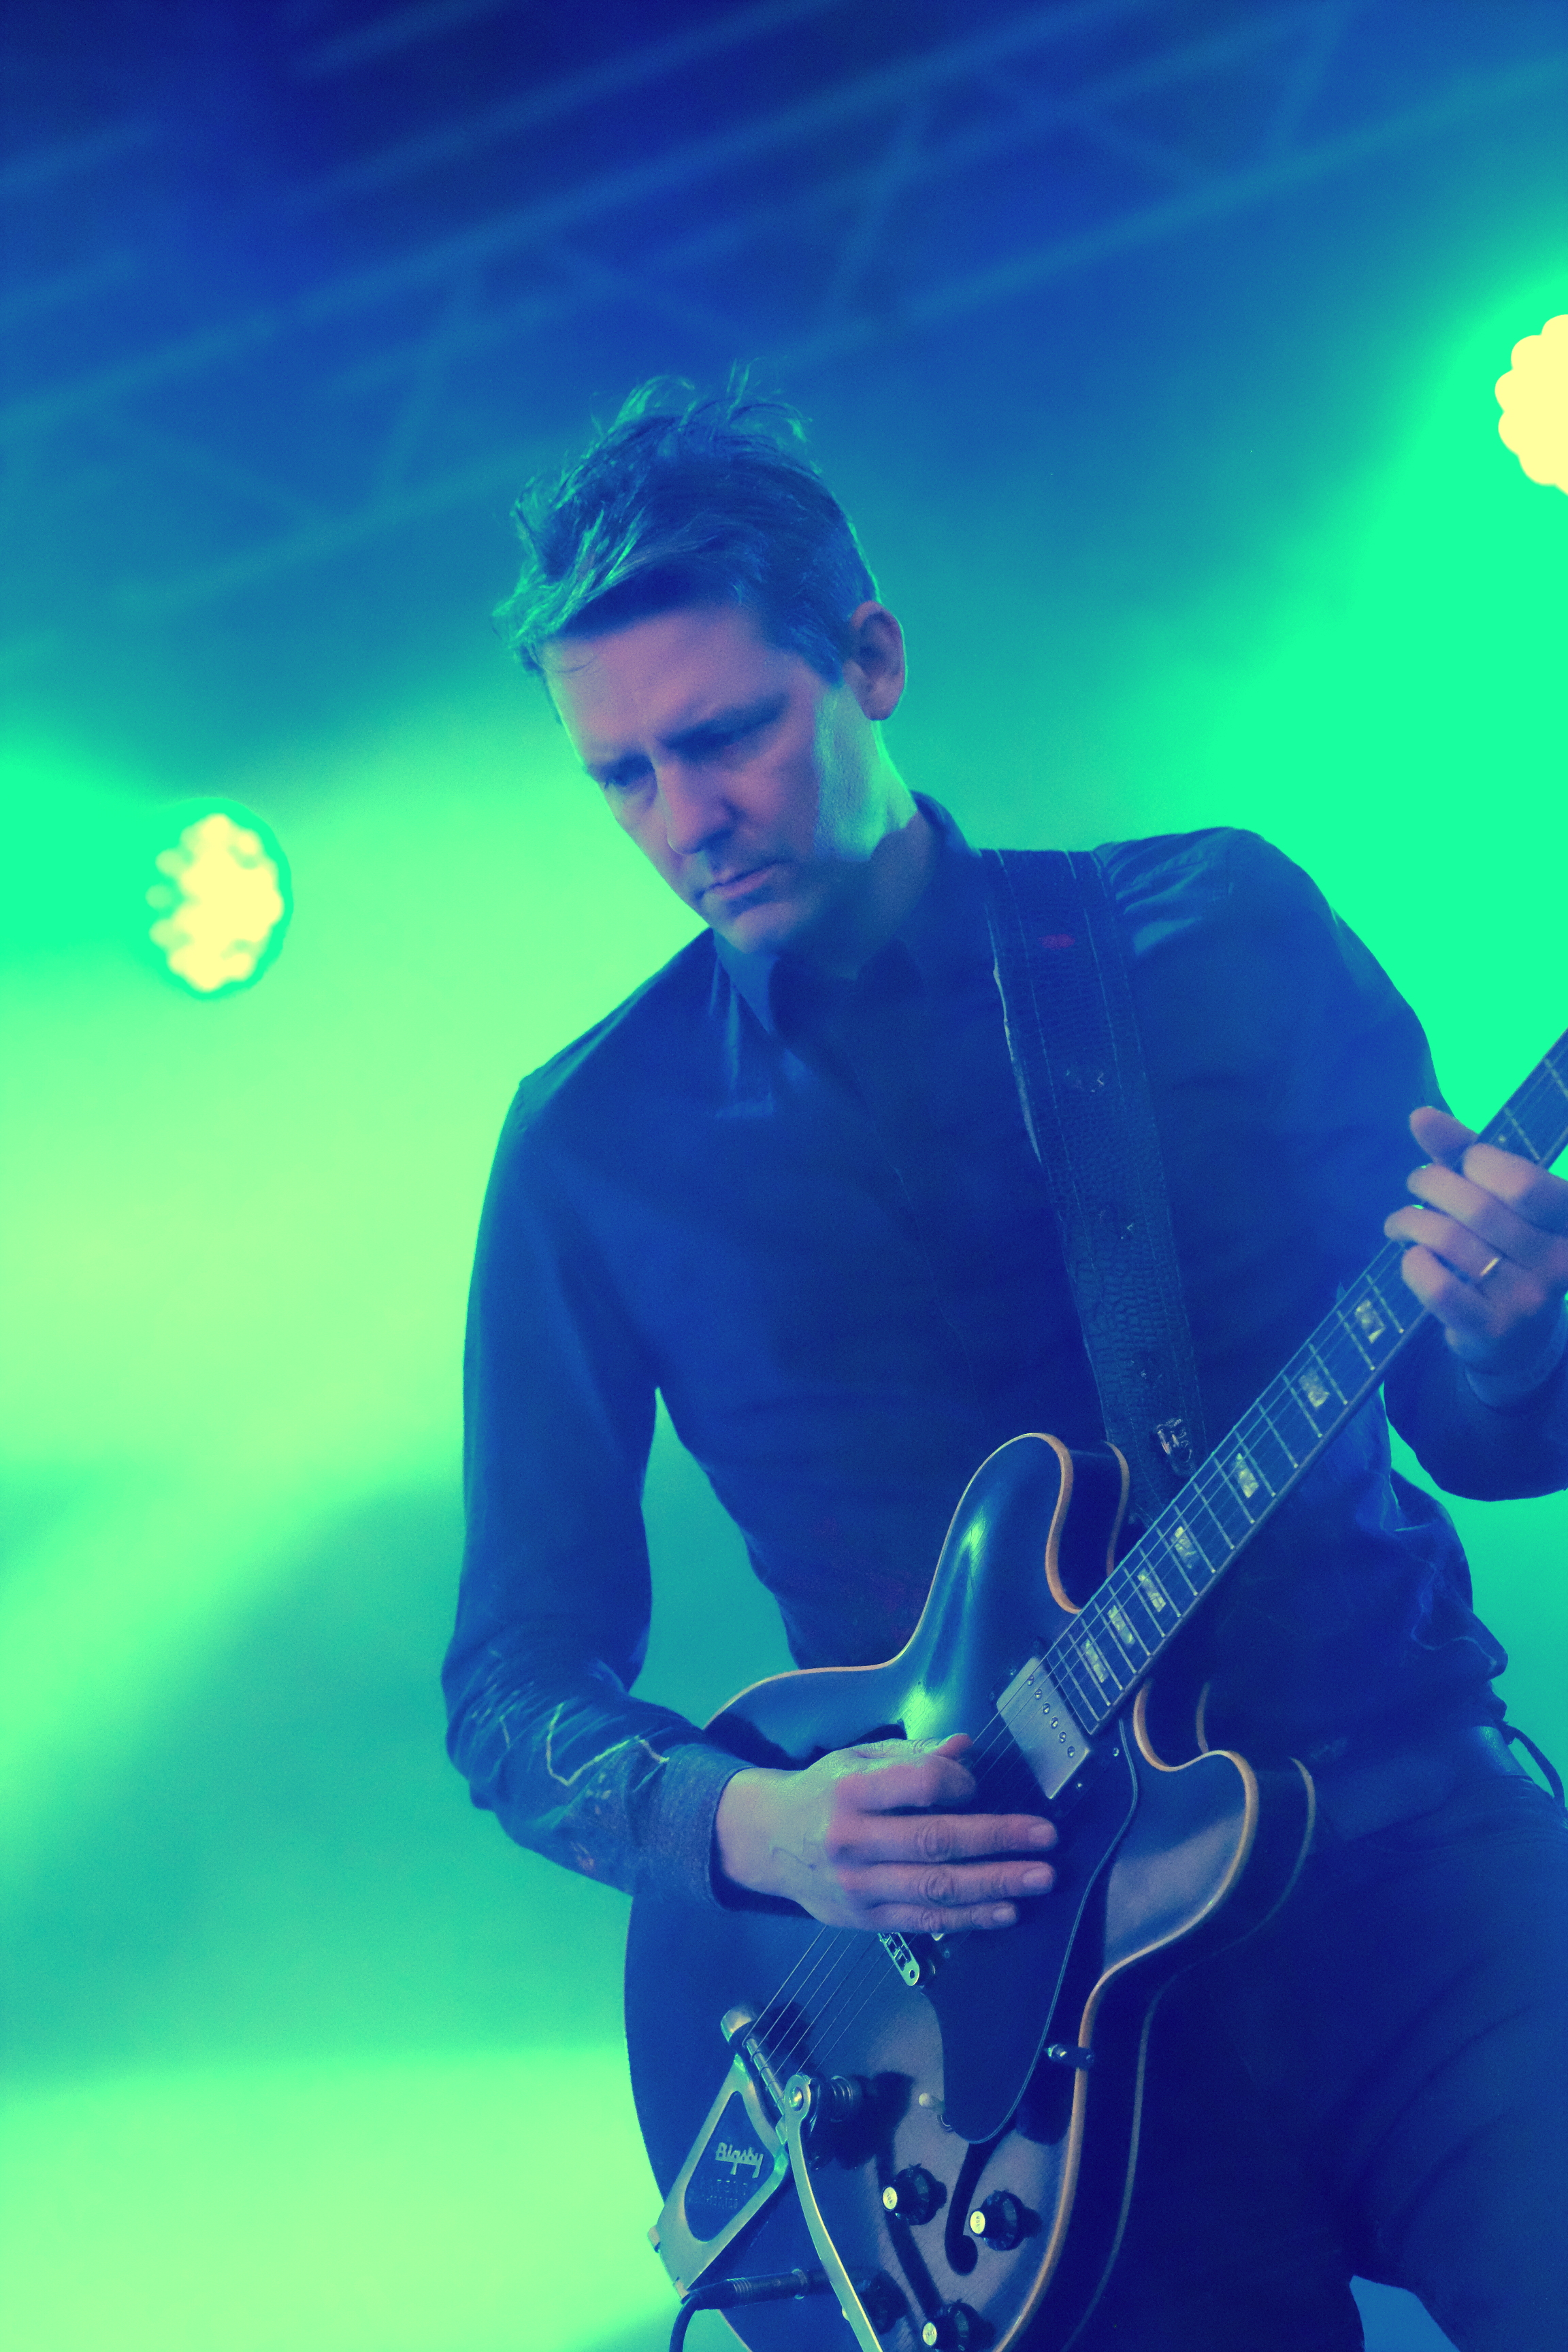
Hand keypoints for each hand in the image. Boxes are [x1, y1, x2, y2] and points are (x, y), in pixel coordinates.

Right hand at [713, 1732, 1055, 1932]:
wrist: (765, 1841)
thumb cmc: (823, 1792)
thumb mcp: (856, 1759)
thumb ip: (911, 1755)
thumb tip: (966, 1749)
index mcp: (849, 1790)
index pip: (917, 1785)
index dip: (958, 1784)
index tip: (980, 1785)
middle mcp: (852, 1840)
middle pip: (936, 1842)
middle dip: (998, 1840)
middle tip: (1047, 1838)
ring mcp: (858, 1886)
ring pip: (937, 1888)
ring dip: (996, 1884)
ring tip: (1041, 1877)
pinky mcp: (864, 1920)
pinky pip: (925, 1920)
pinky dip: (970, 1918)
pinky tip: (1007, 1911)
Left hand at [1385, 1106, 1567, 1374]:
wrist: (1516, 1338)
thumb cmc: (1505, 1249)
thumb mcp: (1497, 1197)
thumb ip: (1463, 1153)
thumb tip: (1419, 1115)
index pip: (1520, 1182)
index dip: (1476, 1162)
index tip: (1461, 1163)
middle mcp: (1559, 1262)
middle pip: (1477, 1208)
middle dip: (1430, 1184)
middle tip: (1415, 1185)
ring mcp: (1528, 1301)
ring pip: (1450, 1242)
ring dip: (1409, 1222)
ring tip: (1399, 1222)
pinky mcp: (1491, 1330)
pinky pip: (1438, 1286)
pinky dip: (1413, 1263)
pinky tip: (1411, 1257)